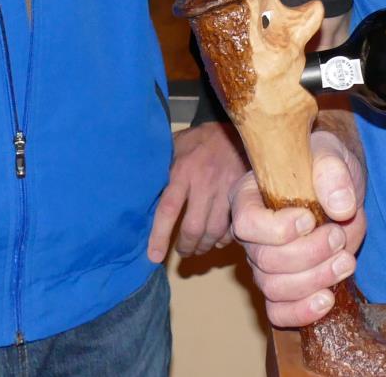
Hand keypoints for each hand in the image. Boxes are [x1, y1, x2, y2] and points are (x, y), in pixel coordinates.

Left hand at [147, 122, 248, 260]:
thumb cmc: (201, 140)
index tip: (154, 256)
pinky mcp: (242, 195)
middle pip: (193, 227)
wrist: (238, 129)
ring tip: (199, 248)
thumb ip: (163, 167)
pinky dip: (224, 238)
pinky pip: (233, 226)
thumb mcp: (177, 146)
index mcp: (183, 170)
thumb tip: (143, 191)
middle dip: (186, 246)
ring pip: (214, 231)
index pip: (169, 209)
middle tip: (182, 251)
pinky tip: (217, 238)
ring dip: (205, 246)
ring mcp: (226, 190)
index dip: (159, 236)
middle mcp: (204, 182)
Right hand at [228, 128, 364, 328]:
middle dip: (308, 254)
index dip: (277, 229)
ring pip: (274, 289)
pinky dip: (302, 312)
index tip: (309, 218)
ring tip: (346, 261)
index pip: (247, 223)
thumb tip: (341, 206)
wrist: (338, 189)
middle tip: (338, 237)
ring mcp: (264, 266)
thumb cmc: (324, 166)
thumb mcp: (330, 153)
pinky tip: (328, 298)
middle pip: (264, 260)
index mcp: (248, 198)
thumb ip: (333, 170)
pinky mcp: (283, 289)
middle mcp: (251, 236)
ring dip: (314, 280)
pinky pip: (279, 312)